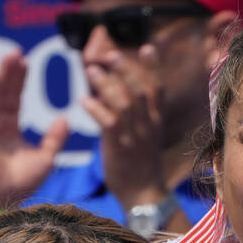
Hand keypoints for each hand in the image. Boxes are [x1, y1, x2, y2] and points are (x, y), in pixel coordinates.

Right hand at [0, 49, 68, 207]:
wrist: (6, 198)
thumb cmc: (23, 181)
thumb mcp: (46, 158)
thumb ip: (55, 138)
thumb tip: (64, 117)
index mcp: (11, 128)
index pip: (15, 98)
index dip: (20, 80)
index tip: (26, 62)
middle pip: (4, 92)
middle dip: (10, 72)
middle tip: (17, 51)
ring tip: (7, 57)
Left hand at [81, 46, 168, 209]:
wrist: (143, 194)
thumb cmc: (140, 164)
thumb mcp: (144, 135)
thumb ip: (134, 113)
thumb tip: (116, 92)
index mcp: (157, 120)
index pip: (158, 88)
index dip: (154, 67)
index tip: (147, 47)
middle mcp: (149, 125)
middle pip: (141, 90)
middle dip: (126, 70)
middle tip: (111, 54)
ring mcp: (136, 136)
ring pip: (124, 103)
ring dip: (107, 84)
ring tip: (91, 70)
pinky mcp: (120, 147)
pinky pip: (108, 123)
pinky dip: (95, 109)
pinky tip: (83, 100)